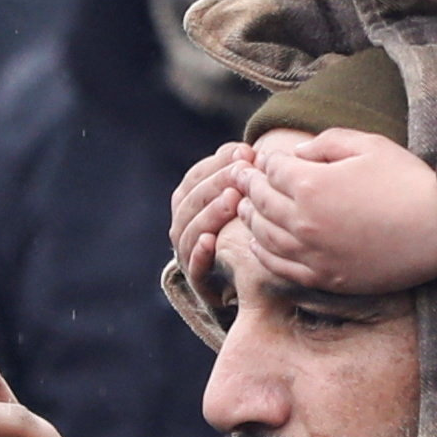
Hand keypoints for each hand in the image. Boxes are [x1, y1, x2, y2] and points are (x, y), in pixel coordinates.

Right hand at [171, 141, 253, 294]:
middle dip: (216, 183)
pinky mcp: (200, 284)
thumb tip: (246, 151)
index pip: (195, 178)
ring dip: (209, 213)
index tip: (245, 151)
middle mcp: (183, 229)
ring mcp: (188, 256)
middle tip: (241, 172)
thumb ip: (239, 176)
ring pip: (189, 232)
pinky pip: (194, 270)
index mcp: (188, 205)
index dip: (217, 163)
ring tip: (232, 198)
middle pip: (191, 202)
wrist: (253, 284)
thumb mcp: (243, 200)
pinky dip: (199, 254)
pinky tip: (209, 241)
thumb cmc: (247, 230)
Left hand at [234, 130, 436, 294]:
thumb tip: (297, 153)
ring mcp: (312, 254)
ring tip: (246, 209)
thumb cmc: (408, 181)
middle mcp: (303, 222)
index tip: (258, 159)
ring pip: (264, 237)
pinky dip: (263, 254)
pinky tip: (259, 244)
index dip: (264, 162)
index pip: (272, 171)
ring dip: (250, 220)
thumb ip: (326, 142)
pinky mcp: (325, 277)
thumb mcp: (368, 145)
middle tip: (240, 179)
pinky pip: (280, 268)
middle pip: (262, 203)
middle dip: (249, 188)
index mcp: (311, 185)